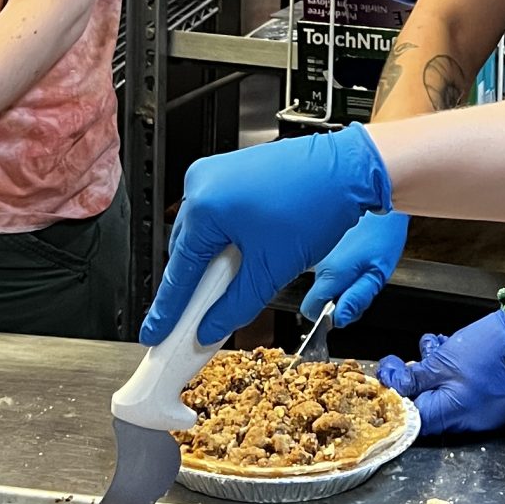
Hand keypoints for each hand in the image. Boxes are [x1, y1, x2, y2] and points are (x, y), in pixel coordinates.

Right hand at [141, 127, 390, 347]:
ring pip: (202, 233)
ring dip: (211, 263)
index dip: (168, 310)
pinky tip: (238, 260)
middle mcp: (202, 183)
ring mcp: (216, 173)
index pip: (179, 271)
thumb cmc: (316, 204)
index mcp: (204, 205)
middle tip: (194, 321)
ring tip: (224, 291)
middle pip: (186, 251)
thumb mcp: (271, 269)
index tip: (156, 333)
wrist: (349, 170)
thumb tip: (211, 328)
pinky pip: (215, 215)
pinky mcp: (231, 172)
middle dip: (193, 286)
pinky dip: (222, 241)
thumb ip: (235, 306)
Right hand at [302, 209, 409, 328]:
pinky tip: (356, 256)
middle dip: (339, 299)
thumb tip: (338, 320)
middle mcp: (318, 263)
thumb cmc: (383, 235)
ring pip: (324, 282)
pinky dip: (340, 268)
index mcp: (330, 274)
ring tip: (363, 266)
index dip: (326, 316)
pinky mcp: (322, 244)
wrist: (380, 198)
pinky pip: (326, 267)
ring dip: (342, 282)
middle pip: (319, 297)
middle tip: (364, 283)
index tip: (345, 308)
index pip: (310, 309)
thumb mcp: (377, 274)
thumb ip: (357, 299)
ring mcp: (318, 252)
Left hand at [378, 310, 504, 437]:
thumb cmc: (488, 350)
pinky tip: (453, 354)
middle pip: (430, 408)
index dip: (398, 397)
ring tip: (437, 349)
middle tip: (415, 361)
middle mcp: (467, 422)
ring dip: (436, 375)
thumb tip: (393, 383)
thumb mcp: (442, 361)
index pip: (413, 418)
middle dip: (418, 383)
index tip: (392, 378)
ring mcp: (481, 414)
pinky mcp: (491, 403)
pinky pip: (464, 396)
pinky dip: (455, 379)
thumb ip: (414, 378)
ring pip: (446, 399)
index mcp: (451, 415)